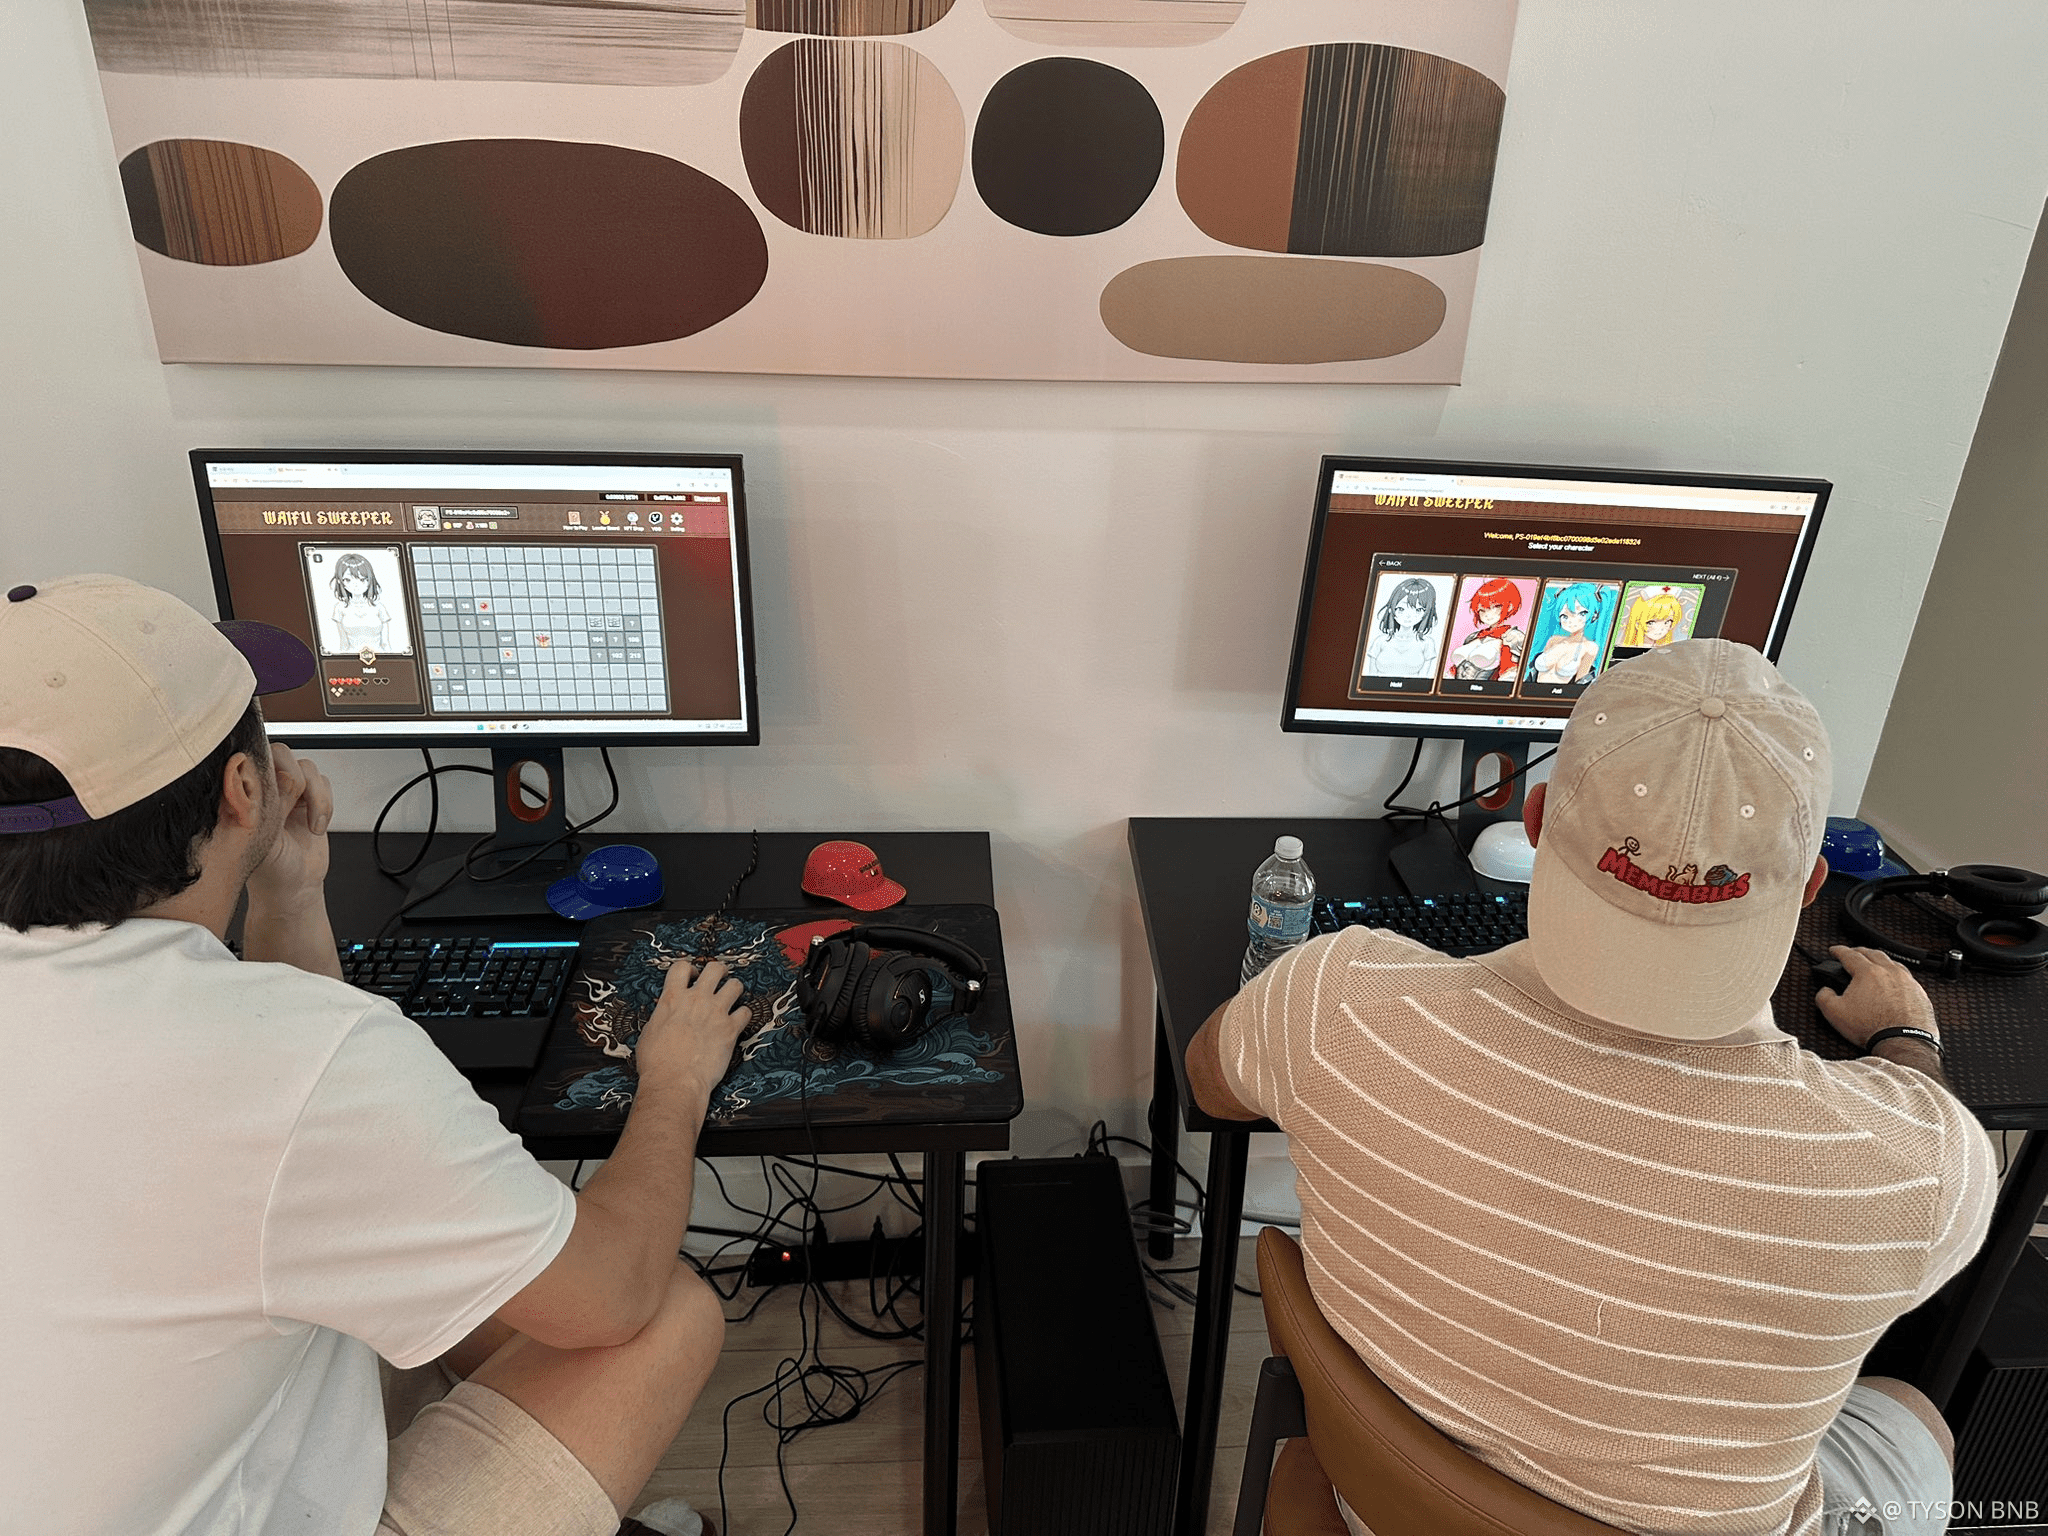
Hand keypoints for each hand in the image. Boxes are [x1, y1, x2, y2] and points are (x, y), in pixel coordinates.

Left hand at [248, 743, 331, 907]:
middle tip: (294, 803)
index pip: (252, 758)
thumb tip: (284, 776)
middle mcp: (264, 788)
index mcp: (243, 795)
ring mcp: (288, 792)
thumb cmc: (270, 869)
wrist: (296, 888)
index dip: (266, 765)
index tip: (276, 787)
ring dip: (316, 796)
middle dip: (296, 780)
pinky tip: (316, 825)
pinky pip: (324, 783)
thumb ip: (273, 803)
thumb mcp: (265, 837)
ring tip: (311, 823)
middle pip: (283, 755)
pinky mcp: (310, 799)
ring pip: (308, 768)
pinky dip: (326, 803)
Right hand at [634, 957, 749, 1102]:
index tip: (693, 976)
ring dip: (734, 989)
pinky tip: (739, 1021)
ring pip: (735, 985)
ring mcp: (716, 1012)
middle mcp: (696, 1000)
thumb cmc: (657, 1064)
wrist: (674, 1081)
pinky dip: (744, 1015)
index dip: (689, 968)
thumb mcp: (650, 1032)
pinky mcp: (730, 1029)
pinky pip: (746, 1012)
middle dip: (719, 971)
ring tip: (732, 997)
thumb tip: (664, 1014)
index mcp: (672, 999)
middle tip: (719, 978)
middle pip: (715, 968)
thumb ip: (662, 1016)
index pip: (681, 967)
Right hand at [1813, 944, 1938, 1051]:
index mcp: (1868, 972)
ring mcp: (1908, 981)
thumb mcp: (1834, 1013)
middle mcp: (1890, 972)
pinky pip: (1907, 977)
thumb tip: (1825, 991)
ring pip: (1892, 962)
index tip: (1834, 950)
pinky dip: (1896, 976)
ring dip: (1881, 960)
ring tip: (1874, 965)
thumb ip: (1824, 996)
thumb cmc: (1873, 1028)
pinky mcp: (1920, 993)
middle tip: (1853, 953)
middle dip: (1860, 951)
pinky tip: (1893, 983)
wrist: (1903, 1043)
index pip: (1850, 954)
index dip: (1839, 950)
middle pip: (1873, 953)